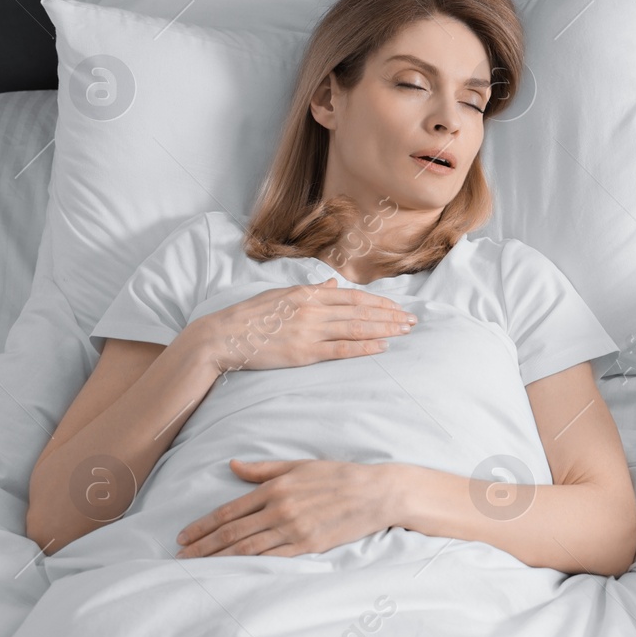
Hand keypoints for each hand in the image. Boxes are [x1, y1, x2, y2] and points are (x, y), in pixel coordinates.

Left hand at [175, 458, 400, 557]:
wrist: (376, 492)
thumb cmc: (339, 476)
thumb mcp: (299, 465)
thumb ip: (263, 469)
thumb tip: (232, 466)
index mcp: (275, 488)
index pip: (229, 511)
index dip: (202, 525)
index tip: (183, 536)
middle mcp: (280, 510)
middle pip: (232, 532)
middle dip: (202, 546)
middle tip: (180, 557)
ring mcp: (293, 530)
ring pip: (247, 548)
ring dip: (218, 558)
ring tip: (198, 567)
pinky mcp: (308, 546)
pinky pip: (272, 558)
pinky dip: (249, 566)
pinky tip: (233, 572)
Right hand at [187, 278, 416, 374]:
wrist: (223, 336)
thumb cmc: (250, 316)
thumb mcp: (281, 295)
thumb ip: (310, 291)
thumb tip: (332, 285)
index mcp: (307, 293)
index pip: (353, 297)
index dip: (379, 303)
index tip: (397, 307)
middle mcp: (312, 308)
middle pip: (361, 311)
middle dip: (390, 316)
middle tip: (412, 320)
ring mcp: (309, 330)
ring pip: (356, 328)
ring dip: (384, 329)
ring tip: (404, 331)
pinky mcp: (303, 352)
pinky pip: (340, 349)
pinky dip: (364, 347)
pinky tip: (382, 347)